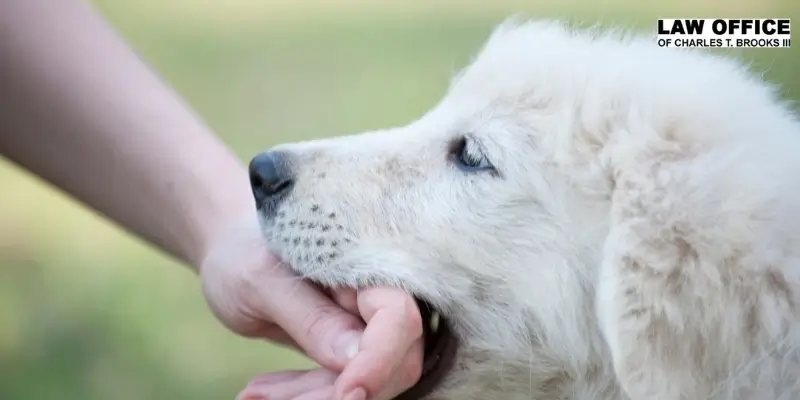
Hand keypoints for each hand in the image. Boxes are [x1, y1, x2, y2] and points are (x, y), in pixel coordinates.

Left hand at [199, 215, 423, 399]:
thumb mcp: (262, 282)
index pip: (398, 318)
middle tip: (271, 397)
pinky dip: (306, 394)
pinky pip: (343, 382)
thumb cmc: (245, 253)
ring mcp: (366, 324)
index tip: (347, 393)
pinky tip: (262, 391)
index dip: (379, 360)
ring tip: (255, 393)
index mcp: (368, 266)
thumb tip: (356, 356)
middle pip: (393, 360)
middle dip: (340, 389)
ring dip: (316, 397)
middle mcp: (378, 296)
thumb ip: (311, 317)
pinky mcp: (350, 347)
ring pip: (368, 381)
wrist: (233, 254)